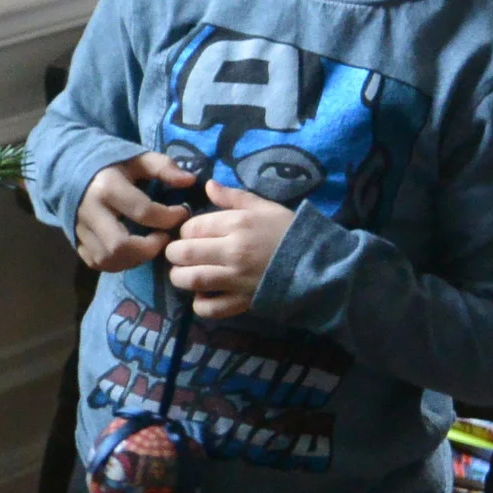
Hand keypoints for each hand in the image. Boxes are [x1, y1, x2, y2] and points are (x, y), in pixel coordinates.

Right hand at [72, 153, 197, 271]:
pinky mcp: (76, 242)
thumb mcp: (137, 158)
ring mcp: (80, 229)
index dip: (169, 217)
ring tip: (149, 246)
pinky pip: (98, 263)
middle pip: (120, 245)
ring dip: (134, 259)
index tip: (182, 213)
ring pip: (108, 259)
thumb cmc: (111, 165)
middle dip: (149, 249)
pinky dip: (118, 263)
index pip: (143, 211)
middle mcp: (90, 211)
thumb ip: (164, 167)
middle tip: (164, 238)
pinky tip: (132, 252)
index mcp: (106, 187)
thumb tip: (190, 181)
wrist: (69, 169)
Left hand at [165, 180, 294, 319]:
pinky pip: (209, 307)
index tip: (191, 235)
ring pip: (190, 279)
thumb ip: (233, 198)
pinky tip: (202, 295)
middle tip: (179, 254)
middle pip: (182, 253)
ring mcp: (236, 279)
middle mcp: (232, 252)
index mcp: (236, 224)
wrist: (319, 264)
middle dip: (174, 253)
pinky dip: (199, 303)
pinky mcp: (241, 302)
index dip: (185, 231)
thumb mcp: (264, 207)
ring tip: (184, 274)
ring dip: (179, 277)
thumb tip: (208, 185)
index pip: (191, 227)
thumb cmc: (289, 231)